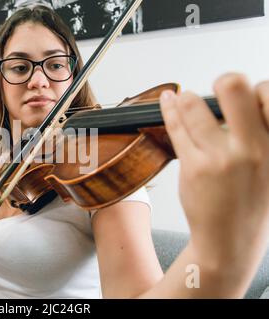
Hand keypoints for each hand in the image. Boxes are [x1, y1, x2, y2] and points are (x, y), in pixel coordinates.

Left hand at [160, 73, 268, 268]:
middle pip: (234, 88)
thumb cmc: (251, 203)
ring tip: (184, 99)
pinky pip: (176, 128)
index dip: (256, 90)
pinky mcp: (193, 167)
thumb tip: (245, 98)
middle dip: (225, 81)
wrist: (230, 242)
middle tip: (220, 86)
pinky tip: (167, 100)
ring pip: (194, 106)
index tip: (246, 96)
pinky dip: (169, 109)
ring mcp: (219, 158)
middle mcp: (251, 150)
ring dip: (188, 98)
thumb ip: (262, 135)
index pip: (268, 94)